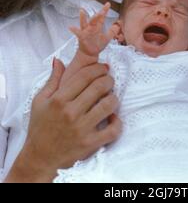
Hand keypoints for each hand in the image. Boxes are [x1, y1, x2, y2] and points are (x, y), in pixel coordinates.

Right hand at [5, 58, 120, 182]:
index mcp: (58, 100)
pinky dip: (117, 122)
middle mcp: (71, 113)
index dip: (97, 68)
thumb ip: (52, 80)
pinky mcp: (91, 144)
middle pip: (99, 87)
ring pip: (109, 105)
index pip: (85, 76)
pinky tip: (112, 118)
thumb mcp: (40, 101)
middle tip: (108, 80)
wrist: (40, 158)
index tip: (103, 68)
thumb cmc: (40, 128)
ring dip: (113, 98)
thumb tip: (59, 60)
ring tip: (110, 97)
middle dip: (108, 80)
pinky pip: (113, 130)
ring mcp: (82, 129)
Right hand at [69, 3, 119, 56]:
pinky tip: (71, 27)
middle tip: (101, 11)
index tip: (108, 4)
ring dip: (83, 18)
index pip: (102, 17)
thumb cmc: (97, 44)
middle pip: (94, 19)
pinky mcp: (81, 37)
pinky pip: (77, 33)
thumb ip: (112, 31)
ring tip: (82, 11)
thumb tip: (118, 25)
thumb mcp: (107, 38)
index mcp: (97, 26)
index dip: (104, 10)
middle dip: (97, 15)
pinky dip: (74, 30)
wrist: (90, 53)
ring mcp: (85, 31)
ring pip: (84, 23)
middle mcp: (91, 27)